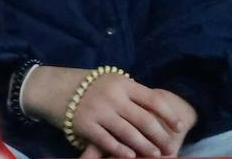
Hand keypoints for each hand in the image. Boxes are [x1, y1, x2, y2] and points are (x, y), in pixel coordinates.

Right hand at [24, 66, 194, 157]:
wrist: (52, 87)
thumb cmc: (86, 85)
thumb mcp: (110, 81)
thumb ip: (130, 92)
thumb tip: (157, 108)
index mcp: (121, 82)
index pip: (153, 100)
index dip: (169, 115)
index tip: (179, 127)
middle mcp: (112, 96)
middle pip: (144, 120)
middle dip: (160, 136)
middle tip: (170, 148)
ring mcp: (98, 111)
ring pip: (129, 133)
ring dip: (145, 146)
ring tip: (156, 154)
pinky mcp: (85, 125)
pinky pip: (108, 141)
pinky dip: (121, 150)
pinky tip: (131, 156)